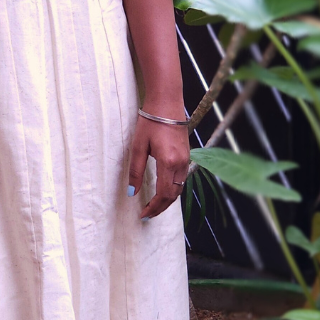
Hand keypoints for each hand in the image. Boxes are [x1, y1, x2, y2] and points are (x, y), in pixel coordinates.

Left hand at [128, 102, 190, 219]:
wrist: (166, 104)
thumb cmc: (150, 122)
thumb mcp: (138, 147)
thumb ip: (135, 171)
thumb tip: (132, 193)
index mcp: (168, 162)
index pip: (163, 194)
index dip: (154, 207)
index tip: (143, 214)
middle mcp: (181, 164)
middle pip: (173, 195)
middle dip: (161, 208)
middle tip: (147, 215)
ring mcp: (187, 160)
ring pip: (179, 189)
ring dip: (167, 201)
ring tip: (154, 206)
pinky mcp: (187, 156)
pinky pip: (182, 180)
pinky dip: (173, 190)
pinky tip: (163, 192)